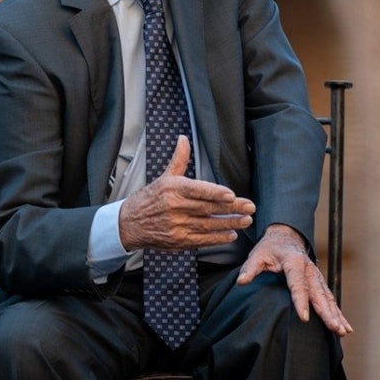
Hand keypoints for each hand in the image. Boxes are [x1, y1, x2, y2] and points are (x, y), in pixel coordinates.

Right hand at [118, 136, 254, 251]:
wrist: (130, 223)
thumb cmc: (150, 198)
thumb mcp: (164, 177)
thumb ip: (179, 159)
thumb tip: (183, 139)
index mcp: (172, 189)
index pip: (197, 190)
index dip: (215, 193)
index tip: (231, 195)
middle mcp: (174, 207)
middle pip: (207, 208)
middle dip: (231, 208)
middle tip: (250, 206)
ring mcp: (176, 225)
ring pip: (207, 225)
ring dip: (229, 223)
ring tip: (246, 220)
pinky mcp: (178, 240)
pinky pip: (201, 240)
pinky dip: (217, 238)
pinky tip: (231, 234)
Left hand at [237, 224, 351, 336]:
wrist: (285, 236)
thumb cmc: (270, 248)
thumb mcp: (257, 254)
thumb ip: (250, 268)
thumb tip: (241, 281)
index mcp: (294, 262)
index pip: (298, 284)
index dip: (301, 301)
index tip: (305, 318)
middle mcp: (309, 270)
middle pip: (318, 293)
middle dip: (327, 312)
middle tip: (334, 328)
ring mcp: (316, 276)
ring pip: (327, 297)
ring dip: (336, 314)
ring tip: (343, 331)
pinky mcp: (319, 282)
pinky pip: (330, 298)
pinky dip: (338, 312)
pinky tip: (345, 327)